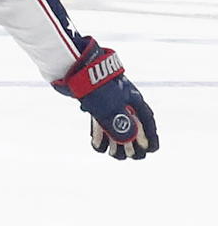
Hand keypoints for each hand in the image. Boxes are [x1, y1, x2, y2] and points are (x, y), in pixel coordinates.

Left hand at [52, 39, 158, 159]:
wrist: (74, 69)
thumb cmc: (96, 89)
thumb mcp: (110, 110)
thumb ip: (121, 128)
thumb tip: (127, 142)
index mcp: (133, 99)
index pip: (147, 120)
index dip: (151, 136)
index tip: (152, 150)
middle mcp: (124, 100)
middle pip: (133, 124)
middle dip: (132, 143)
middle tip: (131, 156)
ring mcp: (108, 100)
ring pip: (116, 124)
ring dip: (116, 141)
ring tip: (113, 154)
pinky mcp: (93, 101)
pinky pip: (101, 120)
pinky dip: (100, 133)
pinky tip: (96, 143)